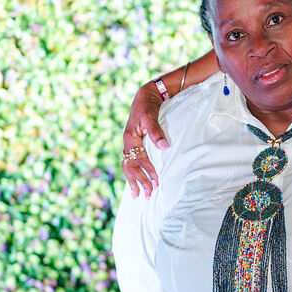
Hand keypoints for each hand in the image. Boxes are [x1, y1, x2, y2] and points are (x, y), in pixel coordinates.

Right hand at [122, 82, 168, 197]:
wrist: (145, 96)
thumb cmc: (148, 106)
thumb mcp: (151, 117)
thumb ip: (156, 132)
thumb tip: (164, 147)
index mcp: (129, 138)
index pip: (138, 160)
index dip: (147, 171)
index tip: (156, 182)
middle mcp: (127, 143)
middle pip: (130, 167)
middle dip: (138, 182)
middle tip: (147, 195)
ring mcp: (129, 144)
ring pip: (128, 167)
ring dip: (133, 181)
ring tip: (137, 195)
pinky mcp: (133, 144)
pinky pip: (130, 163)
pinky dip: (133, 174)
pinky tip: (136, 182)